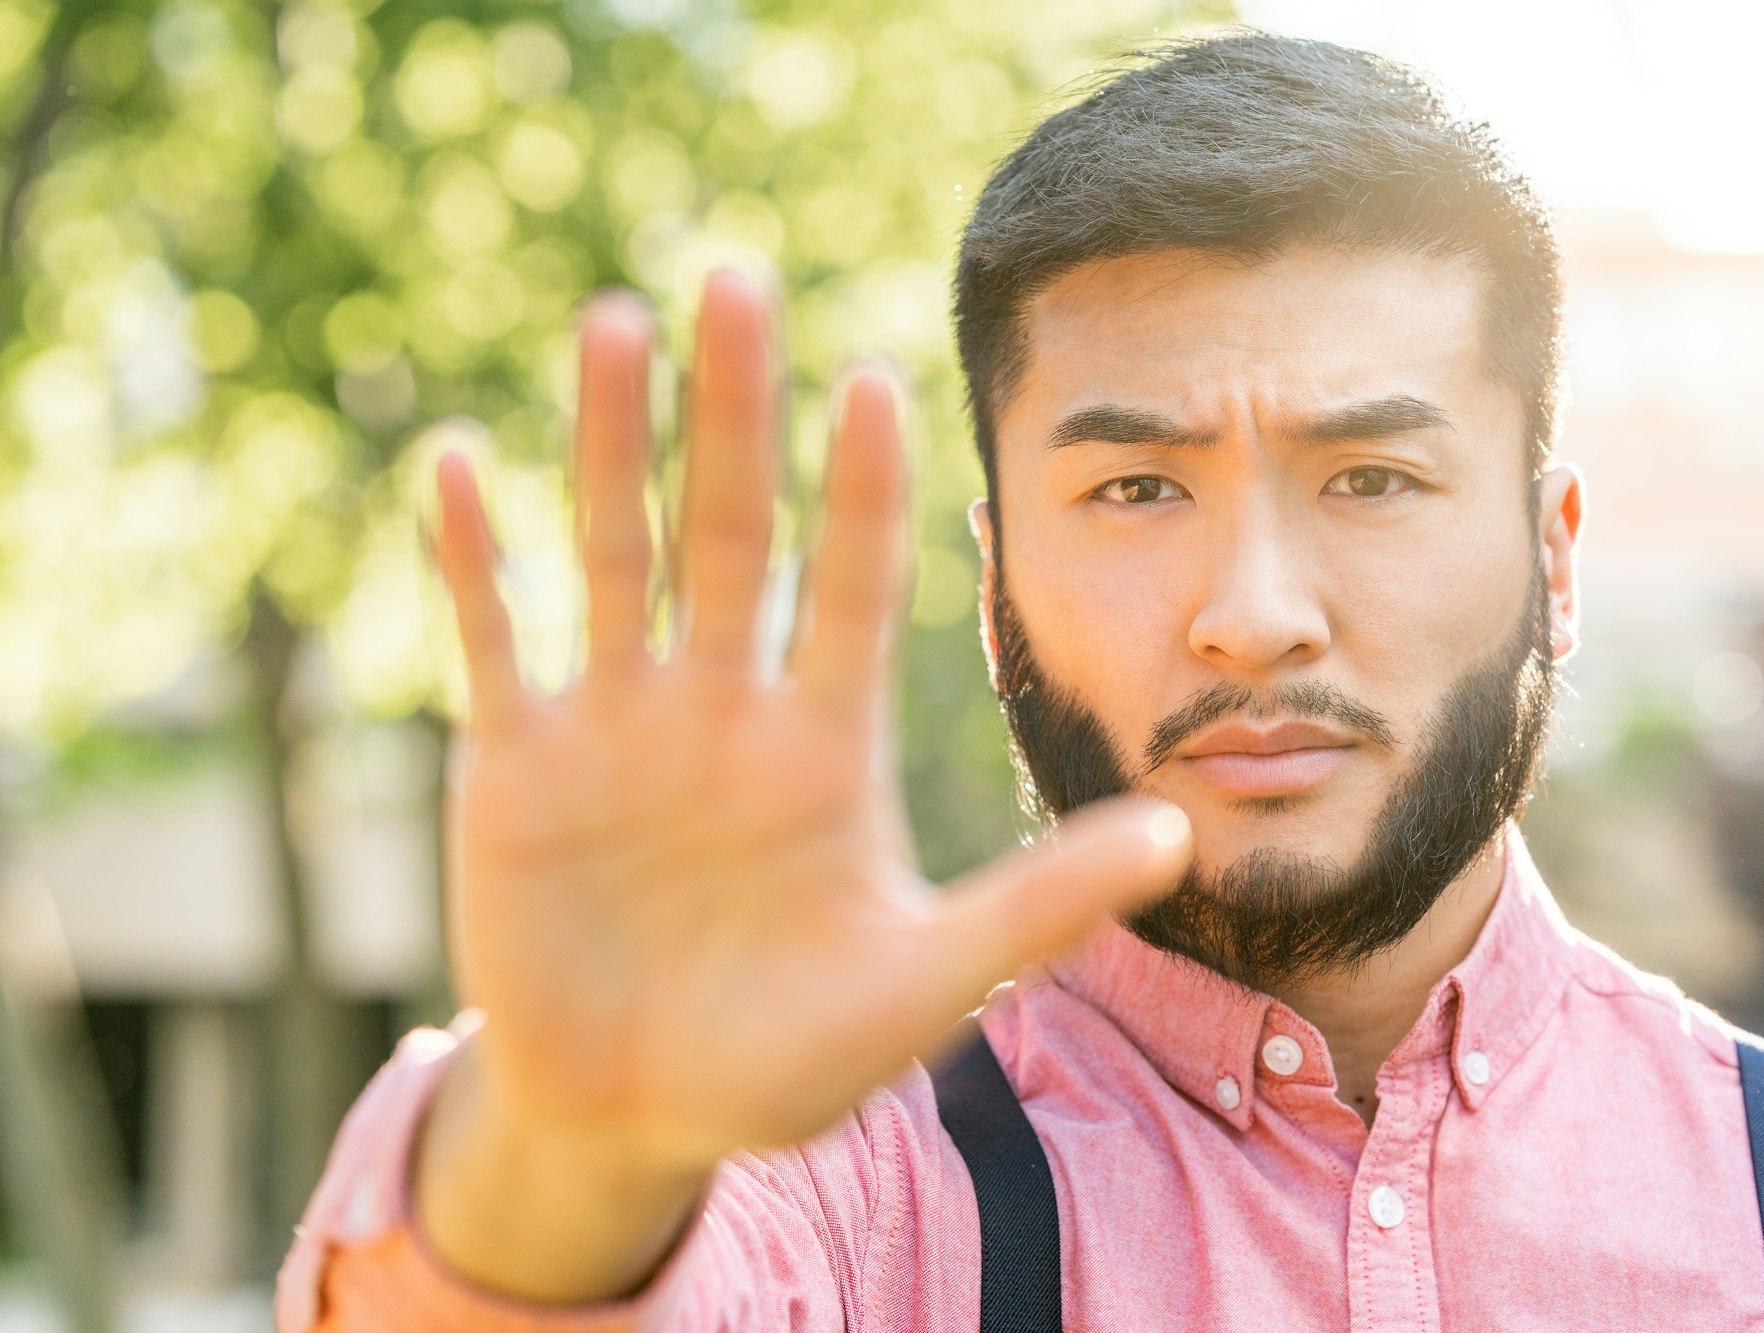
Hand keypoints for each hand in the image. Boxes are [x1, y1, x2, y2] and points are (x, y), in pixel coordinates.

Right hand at [427, 271, 1191, 1179]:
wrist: (638, 1115)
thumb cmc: (788, 1056)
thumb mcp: (922, 983)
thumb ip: (1036, 904)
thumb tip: (1181, 836)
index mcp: (823, 743)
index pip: (850, 586)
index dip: (859, 491)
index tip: (875, 380)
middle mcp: (722, 706)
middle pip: (726, 530)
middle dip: (730, 415)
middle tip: (737, 282)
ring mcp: (616, 726)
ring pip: (612, 552)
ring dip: (607, 444)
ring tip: (616, 323)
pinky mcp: (517, 765)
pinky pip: (499, 640)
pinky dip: (476, 560)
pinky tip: (457, 463)